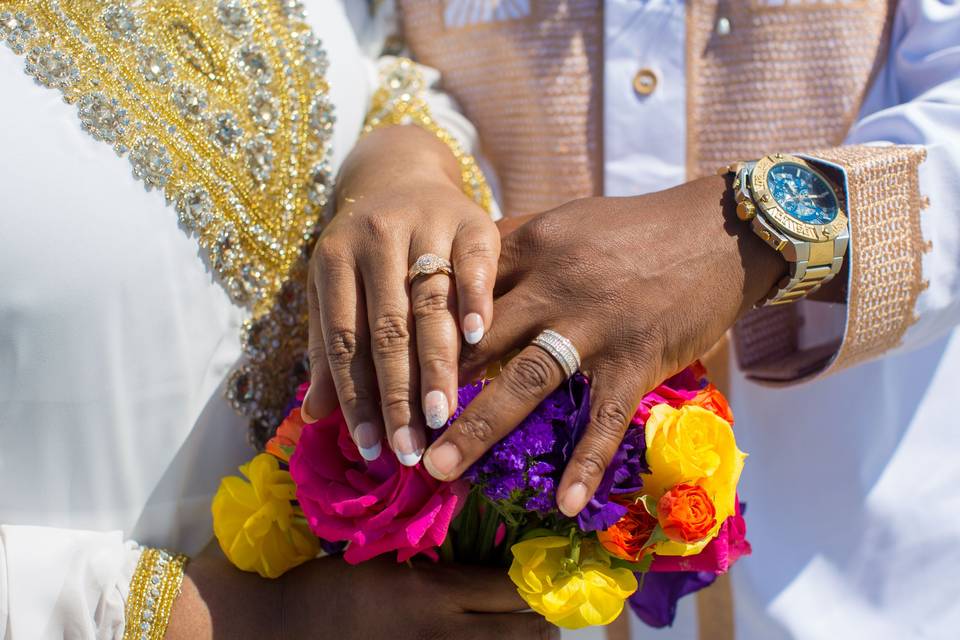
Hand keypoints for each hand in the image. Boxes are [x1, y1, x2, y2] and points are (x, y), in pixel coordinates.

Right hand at [170, 546, 553, 638]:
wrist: (273, 630)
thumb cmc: (325, 584)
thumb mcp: (384, 558)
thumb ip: (436, 560)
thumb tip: (488, 557)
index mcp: (434, 593)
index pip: (515, 591)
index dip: (539, 582)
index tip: (543, 570)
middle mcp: (444, 635)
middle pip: (527, 632)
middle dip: (541, 618)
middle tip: (538, 605)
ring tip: (519, 629)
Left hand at [302, 125, 498, 466]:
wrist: (402, 176)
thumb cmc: (364, 251)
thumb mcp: (335, 290)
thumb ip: (328, 350)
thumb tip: (314, 417)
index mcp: (333, 257)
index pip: (342, 339)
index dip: (355, 397)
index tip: (370, 448)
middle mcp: (374, 235)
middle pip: (386, 328)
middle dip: (397, 394)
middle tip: (409, 447)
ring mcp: (424, 222)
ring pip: (429, 303)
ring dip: (436, 364)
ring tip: (442, 417)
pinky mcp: (471, 218)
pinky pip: (475, 264)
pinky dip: (476, 301)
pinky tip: (480, 341)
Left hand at [422, 175, 783, 515]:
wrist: (719, 229)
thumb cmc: (633, 228)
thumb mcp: (563, 221)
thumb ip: (509, 245)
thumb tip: (453, 271)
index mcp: (530, 245)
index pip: (456, 289)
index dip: (414, 330)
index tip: (378, 368)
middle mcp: (555, 283)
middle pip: (476, 339)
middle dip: (428, 386)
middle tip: (387, 428)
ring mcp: (597, 324)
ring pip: (526, 380)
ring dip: (479, 429)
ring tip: (439, 470)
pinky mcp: (639, 358)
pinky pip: (606, 417)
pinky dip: (586, 462)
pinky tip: (562, 503)